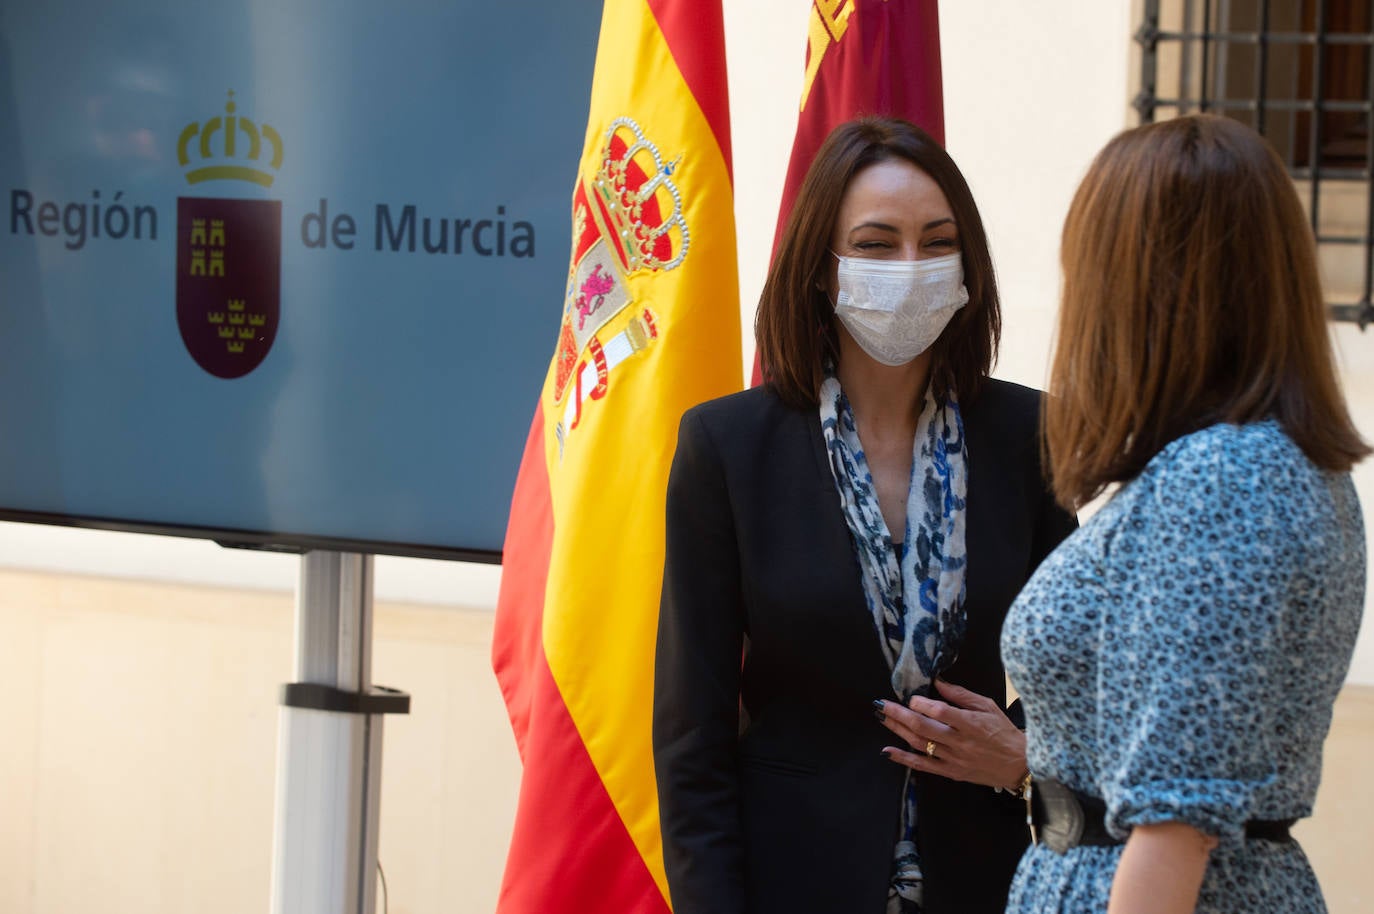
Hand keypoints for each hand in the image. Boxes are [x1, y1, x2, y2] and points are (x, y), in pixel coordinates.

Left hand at [874, 679, 1026, 789]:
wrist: (1020, 764)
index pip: (940, 712)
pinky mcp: (951, 772)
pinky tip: (888, 750)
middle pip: (923, 727)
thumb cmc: (1004, 731)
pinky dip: (904, 758)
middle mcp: (960, 742)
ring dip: (897, 730)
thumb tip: (938, 682)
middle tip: (880, 704)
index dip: (922, 703)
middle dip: (898, 714)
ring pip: (919, 744)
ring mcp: (954, 759)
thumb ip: (961, 695)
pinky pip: (923, 766)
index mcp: (971, 724)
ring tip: (881, 718)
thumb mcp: (988, 706)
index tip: (912, 697)